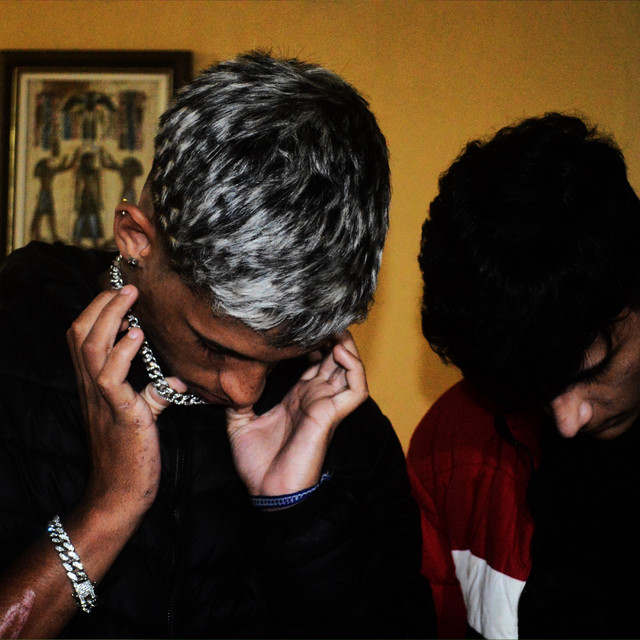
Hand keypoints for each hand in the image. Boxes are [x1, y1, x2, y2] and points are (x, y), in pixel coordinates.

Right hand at [67, 286, 181, 519]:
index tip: (118, 293)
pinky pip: (111, 377)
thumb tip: (175, 378)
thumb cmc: (130, 455)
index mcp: (94, 386)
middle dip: (100, 304)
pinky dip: (122, 353)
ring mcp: (102, 400)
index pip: (82, 338)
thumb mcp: (139, 416)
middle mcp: (91, 388)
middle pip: (79, 334)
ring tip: (130, 298)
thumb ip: (152, 395)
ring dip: (109, 318)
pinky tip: (137, 336)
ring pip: (90, 347)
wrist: (119, 495)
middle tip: (126, 286)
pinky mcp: (119, 415)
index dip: (95, 312)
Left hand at [225, 331, 367, 495]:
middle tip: (322, 318)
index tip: (300, 326)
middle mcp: (315, 397)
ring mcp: (326, 405)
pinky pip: (356, 388)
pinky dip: (354, 367)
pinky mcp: (332, 414)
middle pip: (334, 359)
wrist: (266, 491)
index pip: (315, 362)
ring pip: (350, 368)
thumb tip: (225, 379)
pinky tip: (339, 351)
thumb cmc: (258, 464)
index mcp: (297, 397)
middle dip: (331, 336)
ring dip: (347, 345)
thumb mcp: (239, 424)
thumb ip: (237, 400)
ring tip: (335, 327)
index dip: (313, 342)